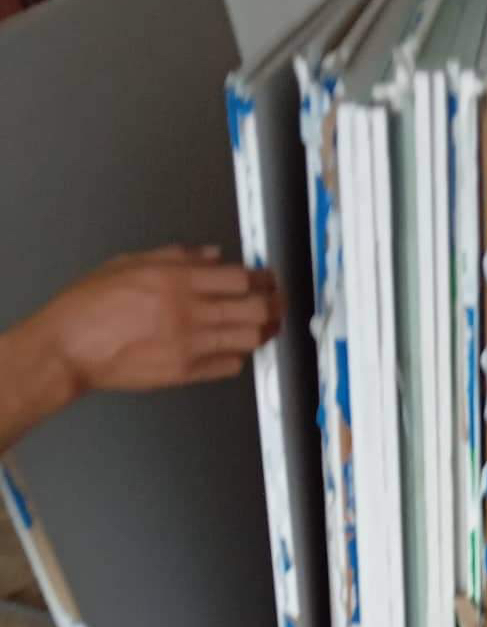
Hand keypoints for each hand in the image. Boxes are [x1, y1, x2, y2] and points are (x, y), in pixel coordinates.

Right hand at [47, 246, 282, 396]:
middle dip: (274, 304)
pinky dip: (239, 355)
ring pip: (249, 338)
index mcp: (174, 280)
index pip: (240, 278)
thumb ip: (175, 256)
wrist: (69, 349)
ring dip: (264, 330)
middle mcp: (187, 312)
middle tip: (278, 302)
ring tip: (266, 325)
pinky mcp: (185, 372)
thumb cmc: (88, 306)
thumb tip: (212, 255)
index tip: (268, 279)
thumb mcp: (128, 263)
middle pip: (254, 308)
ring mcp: (189, 344)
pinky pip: (230, 365)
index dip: (262, 278)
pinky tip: (235, 347)